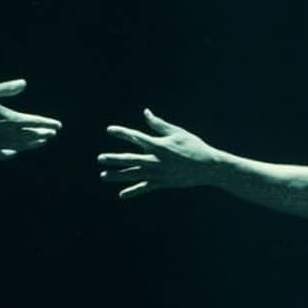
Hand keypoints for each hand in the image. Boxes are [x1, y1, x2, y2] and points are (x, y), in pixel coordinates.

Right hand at [0, 79, 61, 159]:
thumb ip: (7, 88)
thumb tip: (24, 83)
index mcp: (11, 119)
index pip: (35, 122)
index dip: (48, 124)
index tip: (58, 125)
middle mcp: (8, 134)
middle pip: (31, 136)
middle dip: (43, 134)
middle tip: (52, 133)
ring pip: (21, 146)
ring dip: (32, 144)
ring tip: (41, 142)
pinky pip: (4, 154)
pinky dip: (12, 152)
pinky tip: (14, 152)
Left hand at [98, 110, 221, 198]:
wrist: (208, 167)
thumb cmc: (194, 146)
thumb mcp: (177, 132)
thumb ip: (159, 124)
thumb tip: (145, 112)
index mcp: (159, 145)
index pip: (136, 137)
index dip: (122, 133)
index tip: (109, 130)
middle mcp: (156, 160)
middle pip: (130, 159)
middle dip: (113, 159)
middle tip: (99, 158)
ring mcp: (158, 173)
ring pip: (133, 175)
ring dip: (117, 175)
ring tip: (103, 176)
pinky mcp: (162, 183)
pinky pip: (145, 188)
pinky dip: (133, 191)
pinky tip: (121, 195)